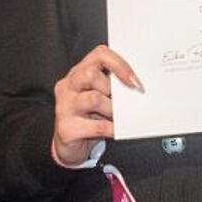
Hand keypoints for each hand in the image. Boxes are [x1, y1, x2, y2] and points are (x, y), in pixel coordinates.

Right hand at [52, 45, 140, 167]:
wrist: (70, 146)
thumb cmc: (89, 118)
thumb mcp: (101, 97)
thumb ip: (113, 86)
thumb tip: (137, 86)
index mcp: (78, 73)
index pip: (99, 54)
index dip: (119, 65)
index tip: (135, 81)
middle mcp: (68, 86)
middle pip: (90, 74)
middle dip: (111, 89)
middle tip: (121, 103)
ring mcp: (64, 107)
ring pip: (93, 99)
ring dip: (112, 110)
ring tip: (117, 117)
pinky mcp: (66, 128)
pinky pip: (96, 126)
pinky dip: (111, 128)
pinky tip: (115, 130)